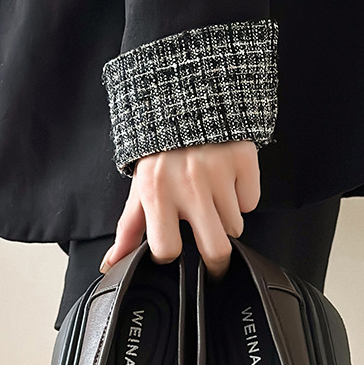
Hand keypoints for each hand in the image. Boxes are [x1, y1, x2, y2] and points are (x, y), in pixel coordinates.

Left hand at [99, 140, 260, 279]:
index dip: (170, 253)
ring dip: (226, 220)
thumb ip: (128, 230)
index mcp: (156, 192)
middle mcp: (188, 183)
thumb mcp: (139, 189)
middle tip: (210, 252)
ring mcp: (219, 172)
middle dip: (215, 261)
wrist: (186, 100)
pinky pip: (251, 201)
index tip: (173, 246)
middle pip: (216, 250)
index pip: (167, 250)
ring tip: (212, 198)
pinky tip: (228, 182)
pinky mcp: (243, 160)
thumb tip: (112, 264)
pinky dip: (242, 196)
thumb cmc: (161, 153)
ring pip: (235, 226)